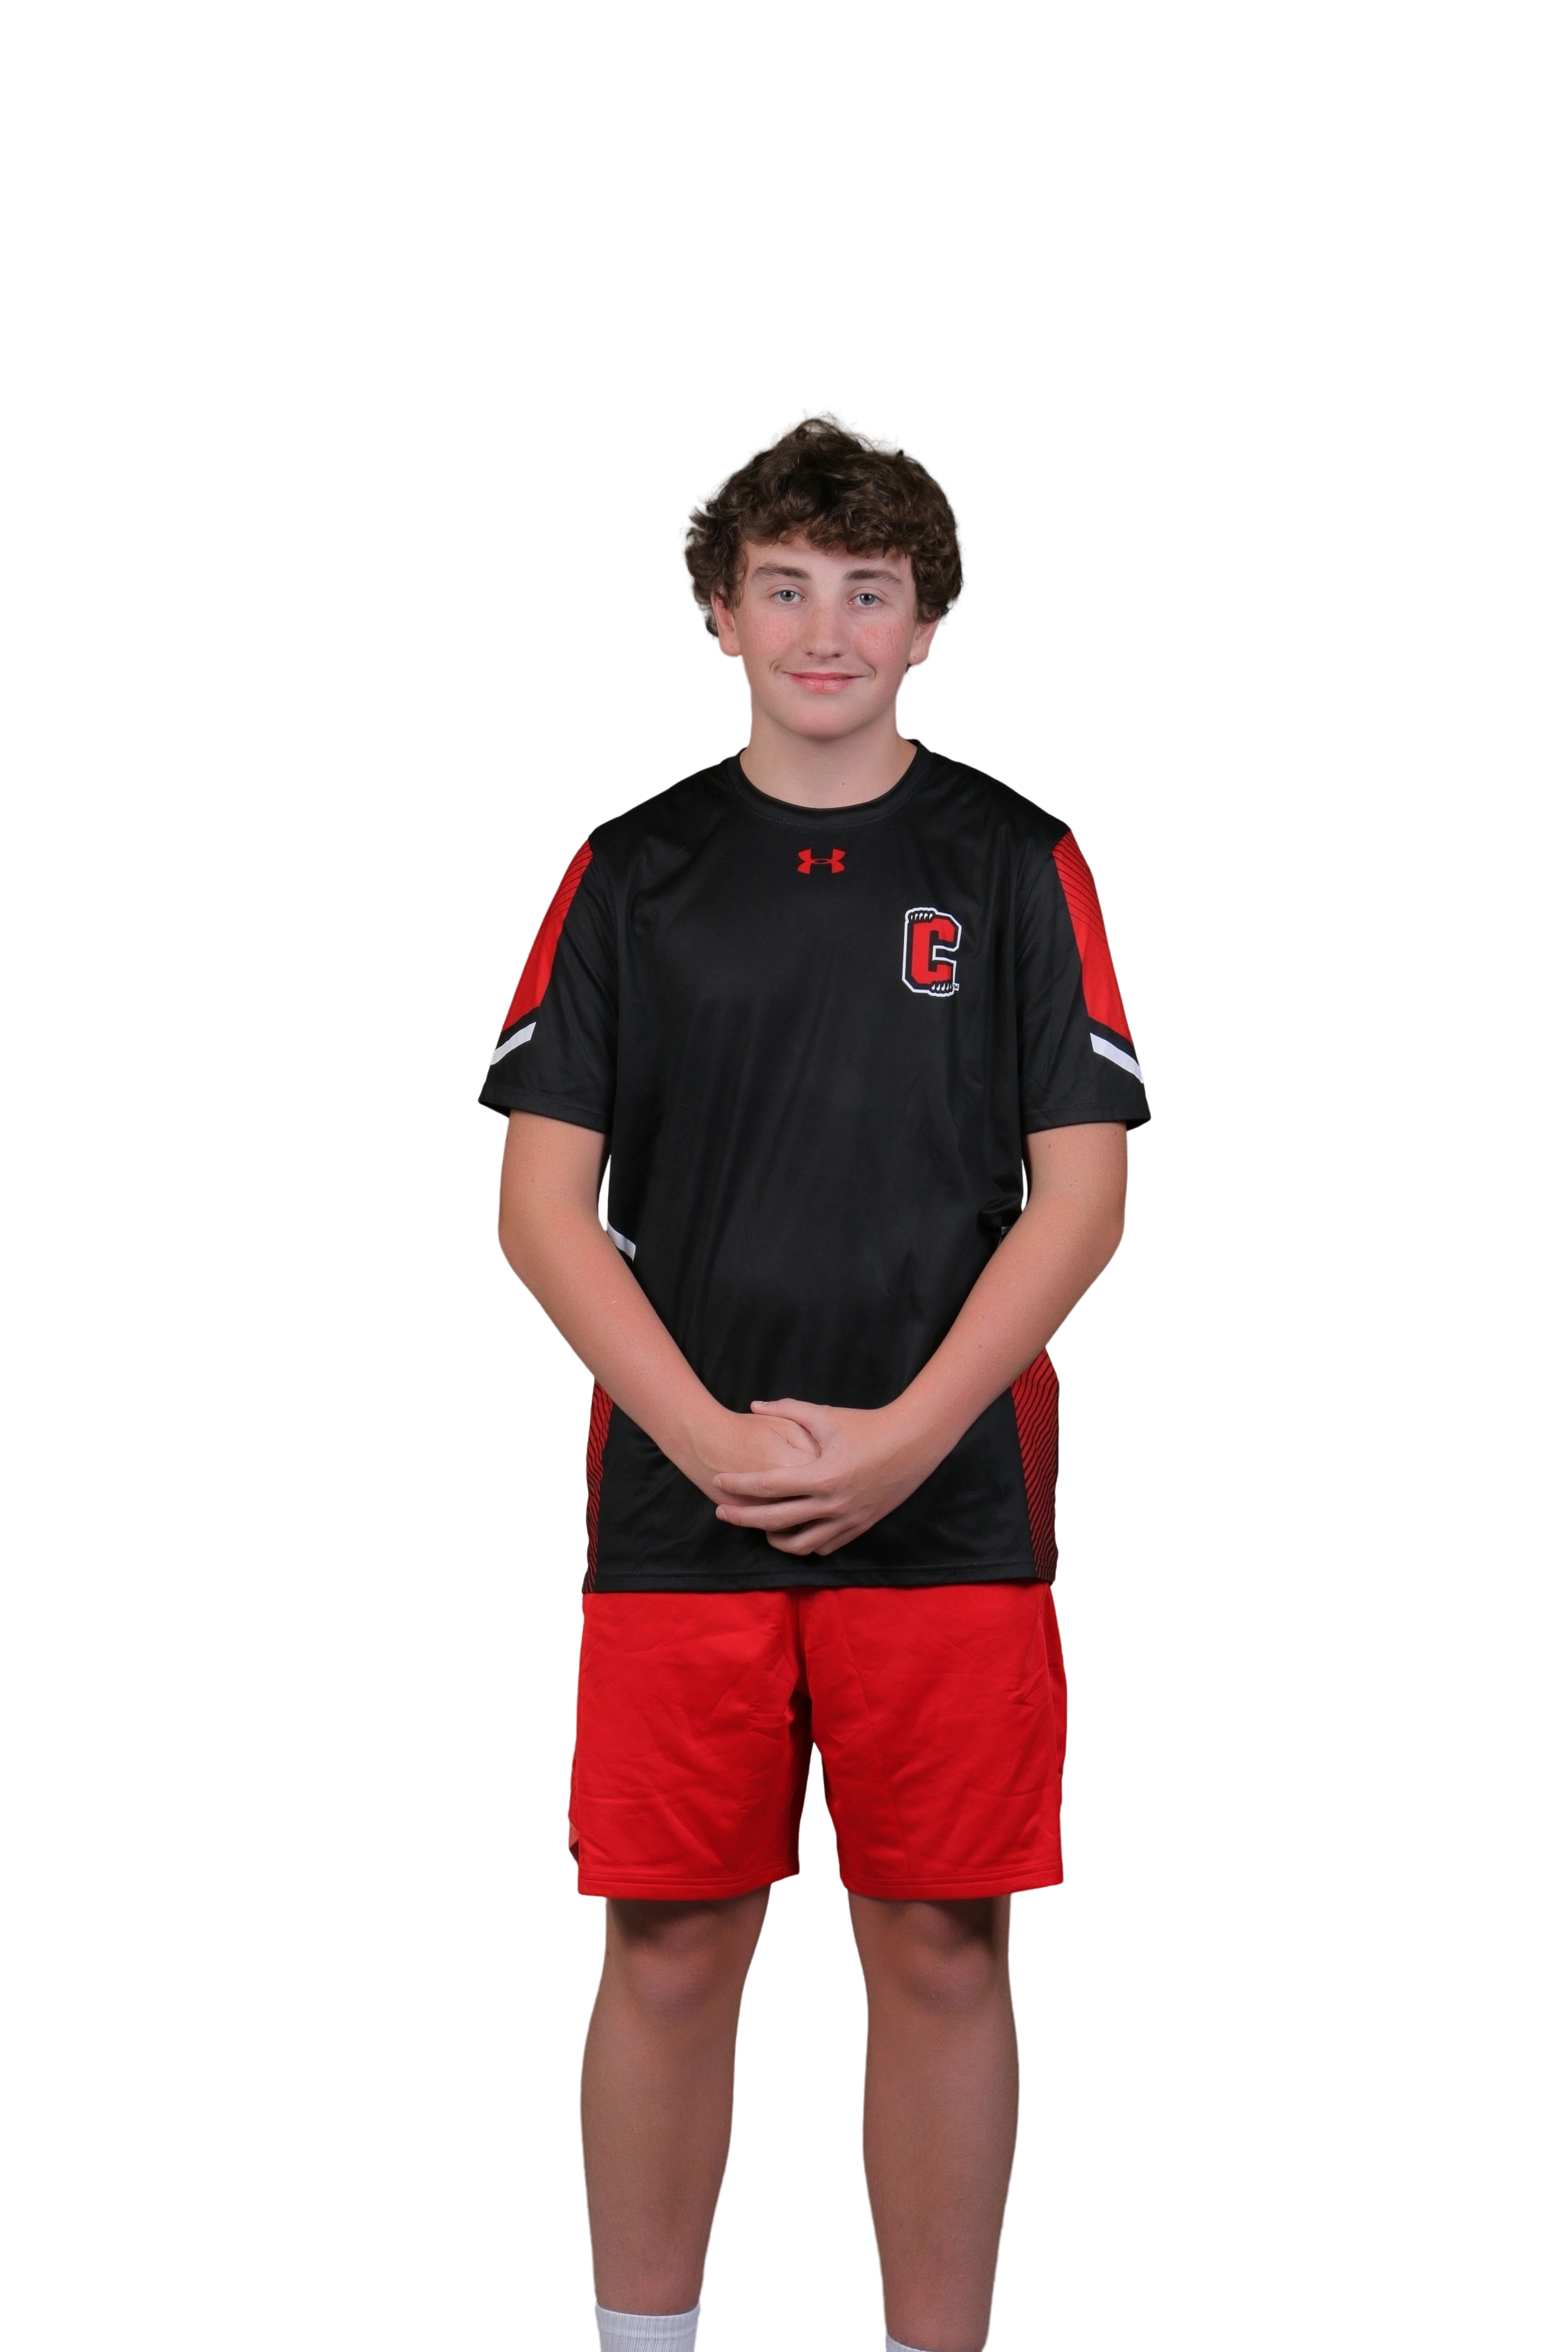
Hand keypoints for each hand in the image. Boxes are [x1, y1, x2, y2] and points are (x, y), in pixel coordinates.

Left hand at [712, 1398, 940, 1556]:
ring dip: (774, 1539)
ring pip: (799, 1545)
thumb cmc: (868, 1425)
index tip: (718, 1482)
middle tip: (721, 1512)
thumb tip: (755, 1405)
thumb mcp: (826, 1416)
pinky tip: (794, 1532)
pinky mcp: (860, 1527)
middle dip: (743, 1518)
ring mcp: (847, 1519)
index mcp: (821, 1475)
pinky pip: (825, 1546)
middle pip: (775, 1521)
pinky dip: (806, 1543)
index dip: (739, 1485)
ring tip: (760, 1527)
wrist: (914, 1442)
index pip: (768, 1486)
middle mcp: (832, 1504)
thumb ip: (788, 1410)